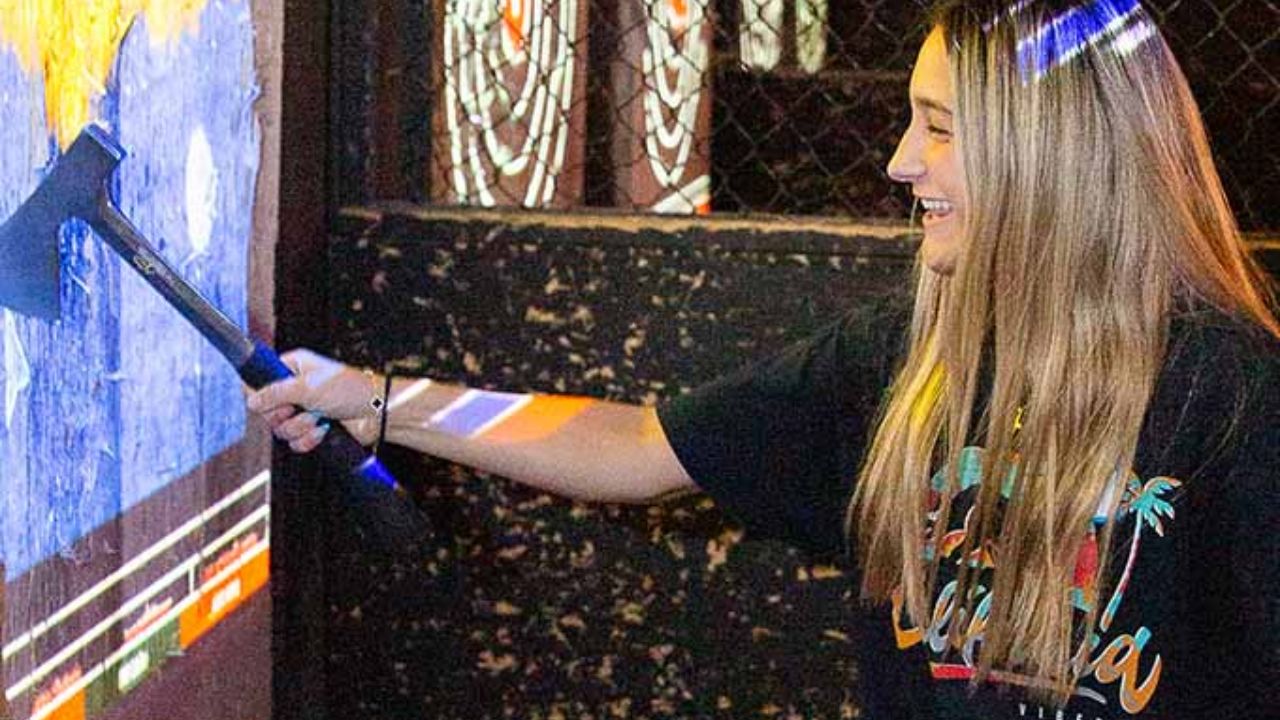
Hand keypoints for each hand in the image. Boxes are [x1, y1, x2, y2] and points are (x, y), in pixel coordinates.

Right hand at [245, 349, 380, 451]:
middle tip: (299, 408)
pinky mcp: (312, 430)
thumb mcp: (307, 387)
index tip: (269, 401)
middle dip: (284, 414)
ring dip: (300, 426)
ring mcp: (303, 410)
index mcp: (293, 368)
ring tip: (318, 417)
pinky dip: (308, 439)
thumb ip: (275, 393)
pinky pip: (295, 442)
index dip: (261, 394)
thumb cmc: (349, 389)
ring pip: (281, 429)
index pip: (261, 381)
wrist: (376, 412)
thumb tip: (251, 400)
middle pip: (267, 410)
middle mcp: (295, 389)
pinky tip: (323, 430)